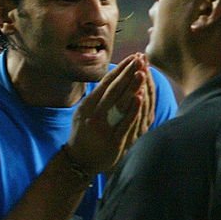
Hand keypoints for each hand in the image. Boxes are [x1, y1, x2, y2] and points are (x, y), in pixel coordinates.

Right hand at [68, 53, 150, 173]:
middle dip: (127, 72)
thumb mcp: (83, 113)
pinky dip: (132, 110)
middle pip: (113, 89)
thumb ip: (95, 98)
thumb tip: (110, 79)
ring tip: (142, 72)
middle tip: (140, 58)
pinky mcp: (112, 142)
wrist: (78, 162)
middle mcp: (94, 114)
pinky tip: (139, 98)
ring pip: (119, 104)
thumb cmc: (83, 135)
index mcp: (88, 105)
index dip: (120, 69)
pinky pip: (124, 124)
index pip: (106, 83)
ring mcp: (103, 128)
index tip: (132, 57)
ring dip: (131, 87)